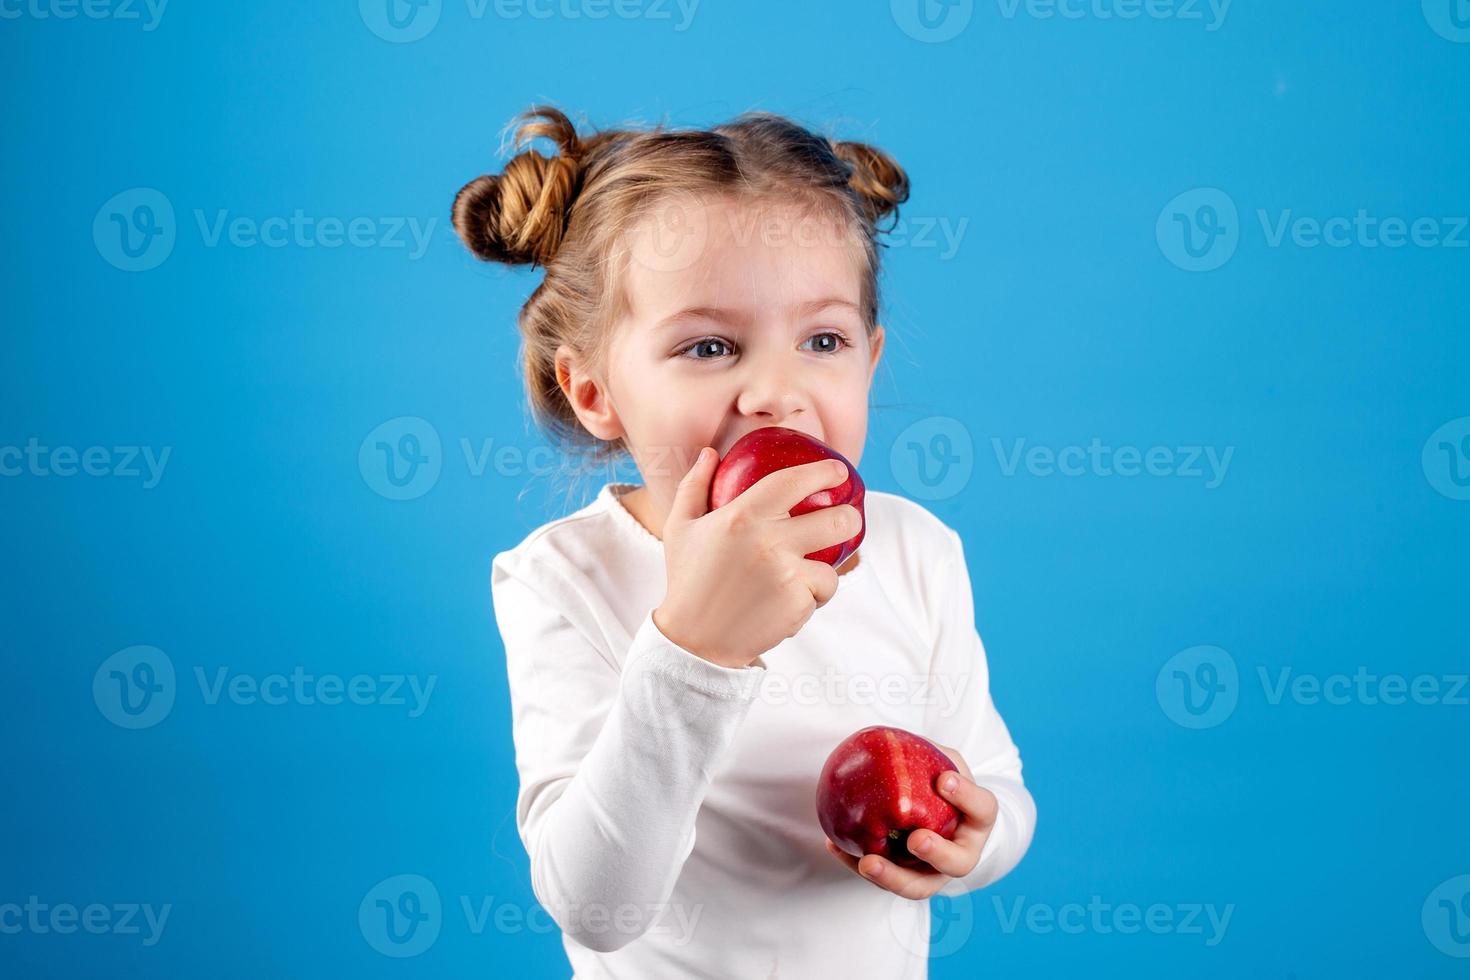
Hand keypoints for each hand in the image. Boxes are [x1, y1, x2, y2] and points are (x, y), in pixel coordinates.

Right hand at [653, 449, 859, 668]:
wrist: (694, 640)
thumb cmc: (688, 580)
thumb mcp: (680, 528)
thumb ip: (694, 485)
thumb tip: (711, 453)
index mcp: (742, 516)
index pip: (793, 482)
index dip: (822, 472)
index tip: (837, 470)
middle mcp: (768, 541)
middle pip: (837, 520)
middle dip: (851, 518)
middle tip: (848, 518)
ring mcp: (786, 574)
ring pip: (833, 567)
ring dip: (823, 572)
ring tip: (804, 578)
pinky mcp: (797, 604)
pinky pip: (819, 595)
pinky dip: (808, 599)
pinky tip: (784, 604)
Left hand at [823, 744, 998, 899]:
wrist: (937, 818)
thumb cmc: (940, 785)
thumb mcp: (943, 762)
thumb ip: (928, 752)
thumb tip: (894, 739)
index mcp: (976, 820)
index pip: (983, 808)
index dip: (967, 796)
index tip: (944, 779)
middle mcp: (961, 852)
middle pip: (958, 863)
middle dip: (937, 853)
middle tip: (916, 839)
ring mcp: (933, 872)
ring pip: (918, 886)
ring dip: (892, 876)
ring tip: (867, 862)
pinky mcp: (904, 879)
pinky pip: (882, 879)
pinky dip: (856, 863)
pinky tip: (835, 845)